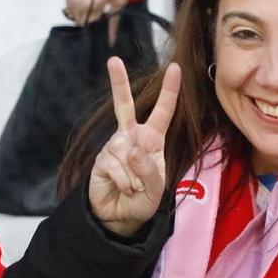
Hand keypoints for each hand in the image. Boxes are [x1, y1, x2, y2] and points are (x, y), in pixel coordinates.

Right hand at [61, 0, 140, 23]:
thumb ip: (113, 22)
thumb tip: (110, 41)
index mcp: (90, 2)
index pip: (90, 26)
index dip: (99, 24)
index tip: (106, 17)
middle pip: (80, 21)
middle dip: (91, 18)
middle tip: (103, 8)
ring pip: (73, 13)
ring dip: (83, 10)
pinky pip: (68, 2)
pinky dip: (76, 1)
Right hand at [88, 57, 179, 237]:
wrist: (120, 217)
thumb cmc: (143, 199)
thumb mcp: (156, 187)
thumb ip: (148, 169)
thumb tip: (130, 150)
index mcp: (152, 139)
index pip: (163, 111)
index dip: (169, 90)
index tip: (175, 67)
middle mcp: (132, 137)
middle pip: (124, 106)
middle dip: (118, 83)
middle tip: (113, 60)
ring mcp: (115, 146)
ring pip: (126, 152)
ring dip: (134, 177)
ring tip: (133, 188)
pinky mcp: (102, 160)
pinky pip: (116, 167)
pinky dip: (124, 182)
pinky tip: (122, 188)